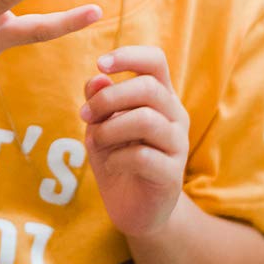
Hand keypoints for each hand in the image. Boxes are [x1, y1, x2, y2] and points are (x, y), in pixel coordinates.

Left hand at [79, 45, 188, 238]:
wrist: (135, 208)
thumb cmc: (118, 158)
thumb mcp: (100, 125)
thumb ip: (98, 100)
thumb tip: (97, 78)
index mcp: (160, 97)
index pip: (156, 61)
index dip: (129, 55)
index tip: (100, 64)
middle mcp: (175, 116)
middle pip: (149, 88)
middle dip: (109, 98)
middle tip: (85, 115)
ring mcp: (178, 145)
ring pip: (146, 120)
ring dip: (110, 129)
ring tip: (96, 141)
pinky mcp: (172, 175)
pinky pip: (142, 156)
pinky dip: (116, 157)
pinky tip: (111, 164)